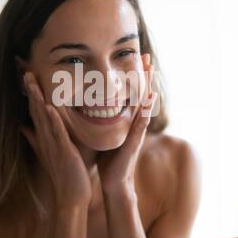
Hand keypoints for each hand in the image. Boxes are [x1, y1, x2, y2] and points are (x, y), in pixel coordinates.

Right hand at [20, 72, 91, 207]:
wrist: (70, 194)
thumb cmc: (63, 172)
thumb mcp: (47, 151)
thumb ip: (35, 137)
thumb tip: (21, 125)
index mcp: (43, 136)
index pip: (35, 110)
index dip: (30, 92)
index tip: (25, 74)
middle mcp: (45, 137)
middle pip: (36, 109)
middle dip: (30, 90)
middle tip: (24, 70)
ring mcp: (52, 144)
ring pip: (43, 117)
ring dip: (38, 99)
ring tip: (32, 81)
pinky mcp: (63, 151)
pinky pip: (57, 133)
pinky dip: (53, 120)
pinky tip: (50, 107)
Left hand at [97, 54, 155, 194]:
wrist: (114, 181)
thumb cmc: (109, 158)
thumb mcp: (104, 135)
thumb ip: (100, 122)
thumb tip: (86, 107)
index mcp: (126, 120)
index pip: (131, 93)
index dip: (133, 77)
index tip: (134, 58)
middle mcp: (134, 122)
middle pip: (141, 94)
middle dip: (144, 75)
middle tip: (147, 55)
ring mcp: (136, 131)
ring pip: (145, 105)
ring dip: (149, 87)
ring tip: (151, 70)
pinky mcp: (135, 141)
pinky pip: (142, 123)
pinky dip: (146, 111)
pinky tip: (150, 99)